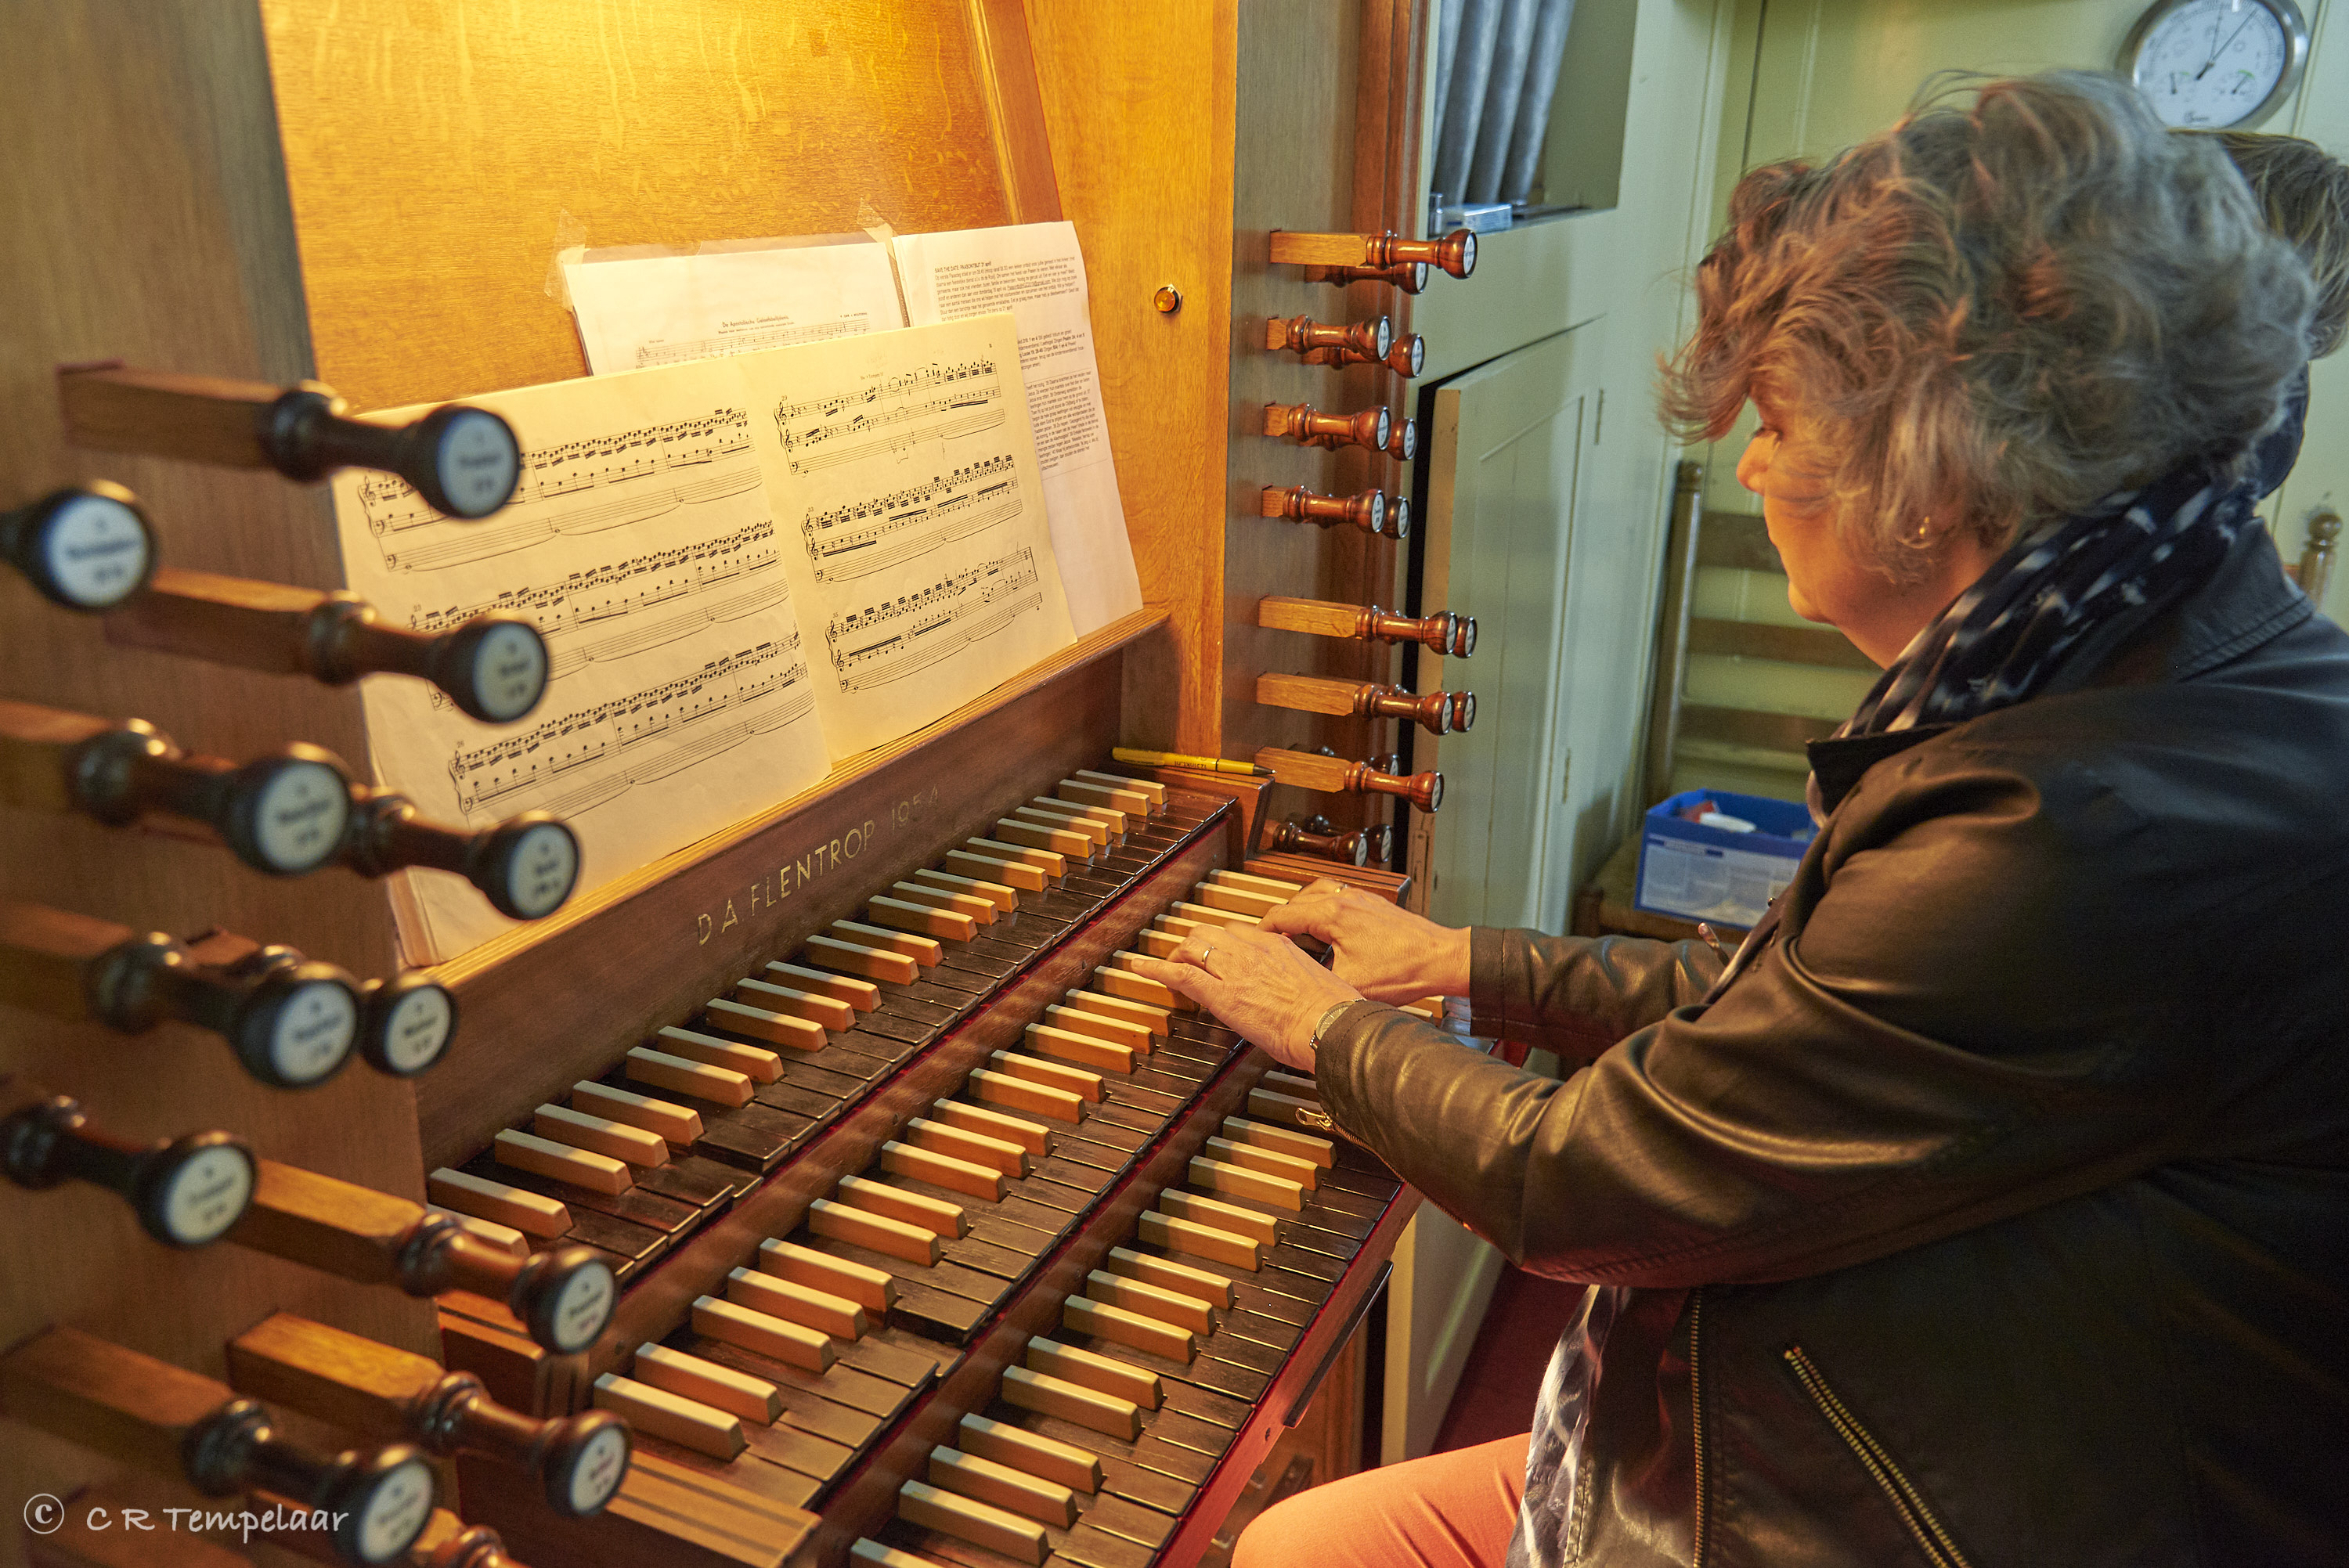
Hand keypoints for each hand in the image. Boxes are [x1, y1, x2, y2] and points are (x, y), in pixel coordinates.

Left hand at [1125, 922, 1360, 1069]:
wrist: (1330, 1026)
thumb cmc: (1333, 1012)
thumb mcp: (1317, 982)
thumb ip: (1297, 977)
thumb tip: (1295, 986)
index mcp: (1278, 945)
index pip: (1239, 932)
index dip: (1223, 942)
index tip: (1220, 952)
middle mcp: (1254, 950)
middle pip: (1212, 933)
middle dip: (1197, 944)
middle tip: (1189, 957)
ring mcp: (1235, 970)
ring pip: (1194, 947)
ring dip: (1179, 955)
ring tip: (1168, 964)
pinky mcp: (1222, 995)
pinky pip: (1181, 974)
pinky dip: (1156, 968)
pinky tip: (1140, 967)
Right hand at [1257, 880, 1471, 1002]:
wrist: (1440, 959)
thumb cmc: (1404, 971)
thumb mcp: (1350, 983)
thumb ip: (1316, 979)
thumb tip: (1294, 985)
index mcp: (1331, 916)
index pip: (1281, 915)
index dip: (1262, 931)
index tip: (1253, 942)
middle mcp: (1343, 900)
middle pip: (1296, 900)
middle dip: (1279, 919)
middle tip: (1270, 939)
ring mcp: (1360, 898)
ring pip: (1317, 892)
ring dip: (1301, 909)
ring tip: (1293, 929)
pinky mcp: (1373, 904)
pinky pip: (1337, 895)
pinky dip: (1323, 907)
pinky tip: (1325, 926)